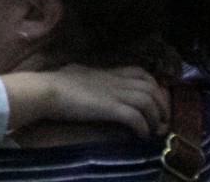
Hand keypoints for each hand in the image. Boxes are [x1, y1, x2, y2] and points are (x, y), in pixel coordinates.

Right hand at [39, 64, 169, 136]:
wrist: (47, 89)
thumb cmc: (56, 82)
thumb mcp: (78, 73)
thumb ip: (90, 76)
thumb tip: (88, 79)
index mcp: (109, 72)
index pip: (141, 72)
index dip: (154, 86)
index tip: (155, 101)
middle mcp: (116, 80)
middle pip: (152, 88)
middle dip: (162, 106)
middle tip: (162, 122)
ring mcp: (114, 93)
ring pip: (148, 101)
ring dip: (156, 118)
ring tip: (153, 131)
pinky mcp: (109, 107)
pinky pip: (135, 117)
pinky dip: (143, 127)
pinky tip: (140, 136)